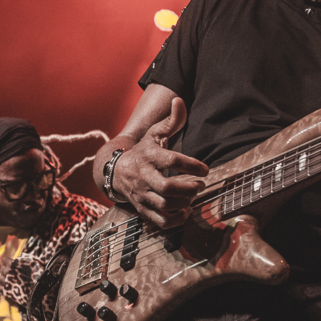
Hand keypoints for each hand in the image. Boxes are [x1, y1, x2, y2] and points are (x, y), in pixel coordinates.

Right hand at [110, 97, 208, 227]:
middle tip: (200, 186)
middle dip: (188, 188)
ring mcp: (142, 195)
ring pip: (164, 205)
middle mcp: (144, 177)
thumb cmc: (143, 151)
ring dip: (184, 203)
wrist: (116, 172)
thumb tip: (179, 100)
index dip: (191, 165)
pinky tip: (186, 211)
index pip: (171, 160)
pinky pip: (160, 221)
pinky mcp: (143, 209)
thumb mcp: (154, 133)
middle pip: (166, 187)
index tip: (205, 169)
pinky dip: (176, 220)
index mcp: (148, 156)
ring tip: (193, 196)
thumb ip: (171, 120)